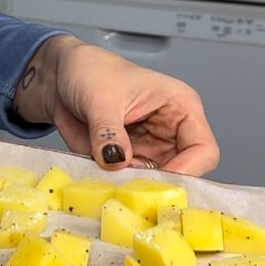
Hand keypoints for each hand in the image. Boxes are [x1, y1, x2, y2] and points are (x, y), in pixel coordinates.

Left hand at [11, 35, 220, 175]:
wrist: (60, 80)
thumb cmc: (90, 72)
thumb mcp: (99, 98)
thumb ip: (108, 132)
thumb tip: (116, 161)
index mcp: (180, 108)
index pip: (203, 150)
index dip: (187, 171)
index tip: (157, 183)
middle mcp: (170, 133)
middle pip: (182, 175)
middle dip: (158, 187)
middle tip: (131, 193)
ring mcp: (147, 151)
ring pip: (153, 185)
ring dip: (133, 190)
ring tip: (108, 184)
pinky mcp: (125, 163)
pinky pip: (127, 185)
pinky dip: (114, 189)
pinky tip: (98, 183)